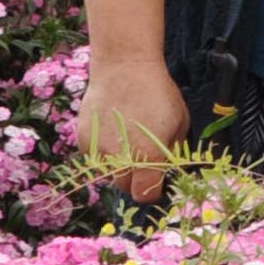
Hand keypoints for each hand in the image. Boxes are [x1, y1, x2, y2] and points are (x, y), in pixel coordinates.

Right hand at [72, 55, 191, 204]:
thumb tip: (170, 170)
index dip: (153, 192)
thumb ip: (173, 152)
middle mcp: (120, 159)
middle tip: (146, 161)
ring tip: (129, 142)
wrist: (125, 68)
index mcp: (148, 158)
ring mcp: (98, 151)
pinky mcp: (83, 141)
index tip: (158, 184)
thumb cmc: (158, 94)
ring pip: (108, 174)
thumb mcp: (180, 123)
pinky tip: (114, 131)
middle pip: (125, 187)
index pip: (145, 195)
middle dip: (136, 180)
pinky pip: (95, 158)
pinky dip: (104, 152)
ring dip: (120, 167)